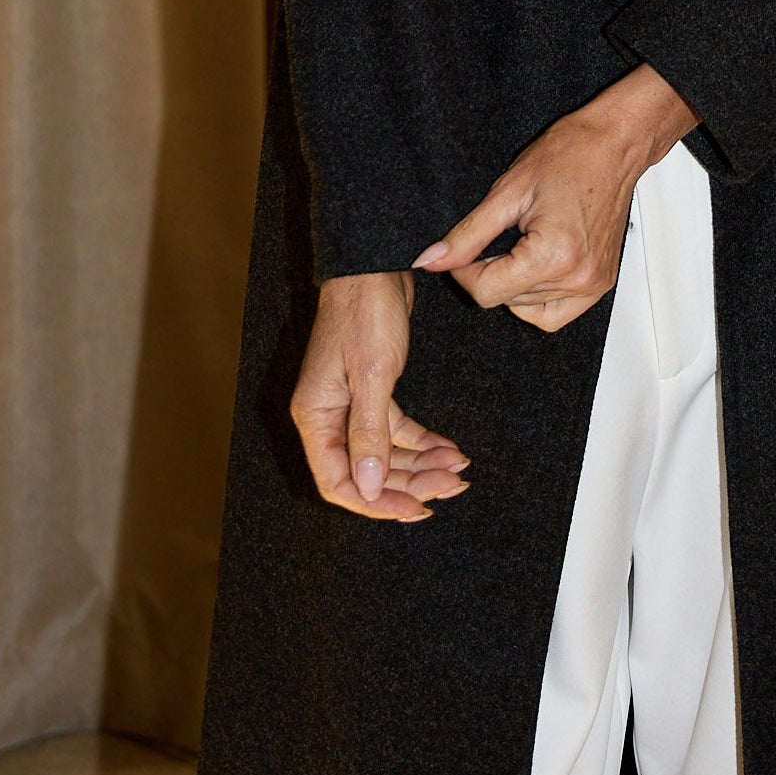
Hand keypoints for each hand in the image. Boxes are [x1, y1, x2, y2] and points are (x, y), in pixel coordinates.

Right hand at [290, 268, 470, 520]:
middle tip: (451, 487)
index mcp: (316, 416)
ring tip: (459, 469)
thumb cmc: (365, 311)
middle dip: (409, 483)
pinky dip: (422, 441)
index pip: (339, 482)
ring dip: (420, 464)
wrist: (376, 264)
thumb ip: (369, 433)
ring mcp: (350, 403)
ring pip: (385, 452)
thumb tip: (367, 488)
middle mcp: (329, 415)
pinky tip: (448, 448)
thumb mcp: (372, 375)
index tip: (415, 510)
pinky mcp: (373, 389)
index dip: (376, 503)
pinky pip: (396, 428)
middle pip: (366, 471)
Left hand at [409, 65, 698, 329]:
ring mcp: (593, 285)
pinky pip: (556, 313)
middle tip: (498, 234)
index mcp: (553, 255)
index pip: (486, 292)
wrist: (615, 144)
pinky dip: (537, 298)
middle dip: (489, 272)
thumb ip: (467, 235)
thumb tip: (430, 261)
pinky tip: (534, 266)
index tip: (462, 249)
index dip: (462, 271)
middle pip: (506, 301)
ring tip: (521, 243)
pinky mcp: (601, 285)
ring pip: (527, 310)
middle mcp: (577, 278)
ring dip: (513, 284)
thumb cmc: (570, 155)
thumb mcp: (507, 192)